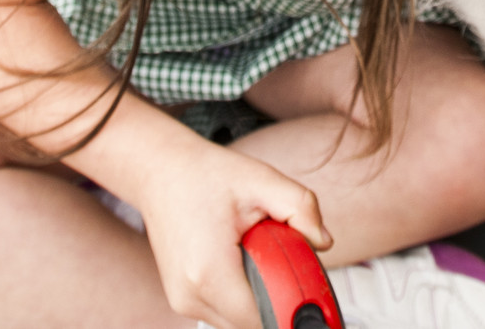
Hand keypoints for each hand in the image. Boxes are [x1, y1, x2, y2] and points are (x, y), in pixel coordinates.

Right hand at [129, 139, 330, 328]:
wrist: (160, 171)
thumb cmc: (207, 174)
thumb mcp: (262, 179)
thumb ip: (302, 207)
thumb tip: (324, 242)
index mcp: (210, 271)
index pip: (264, 316)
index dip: (292, 303)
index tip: (305, 283)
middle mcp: (191, 295)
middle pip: (253, 323)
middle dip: (278, 298)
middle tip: (284, 260)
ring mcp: (183, 302)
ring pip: (239, 322)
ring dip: (259, 298)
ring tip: (258, 256)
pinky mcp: (183, 300)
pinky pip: (225, 313)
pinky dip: (242, 296)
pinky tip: (243, 262)